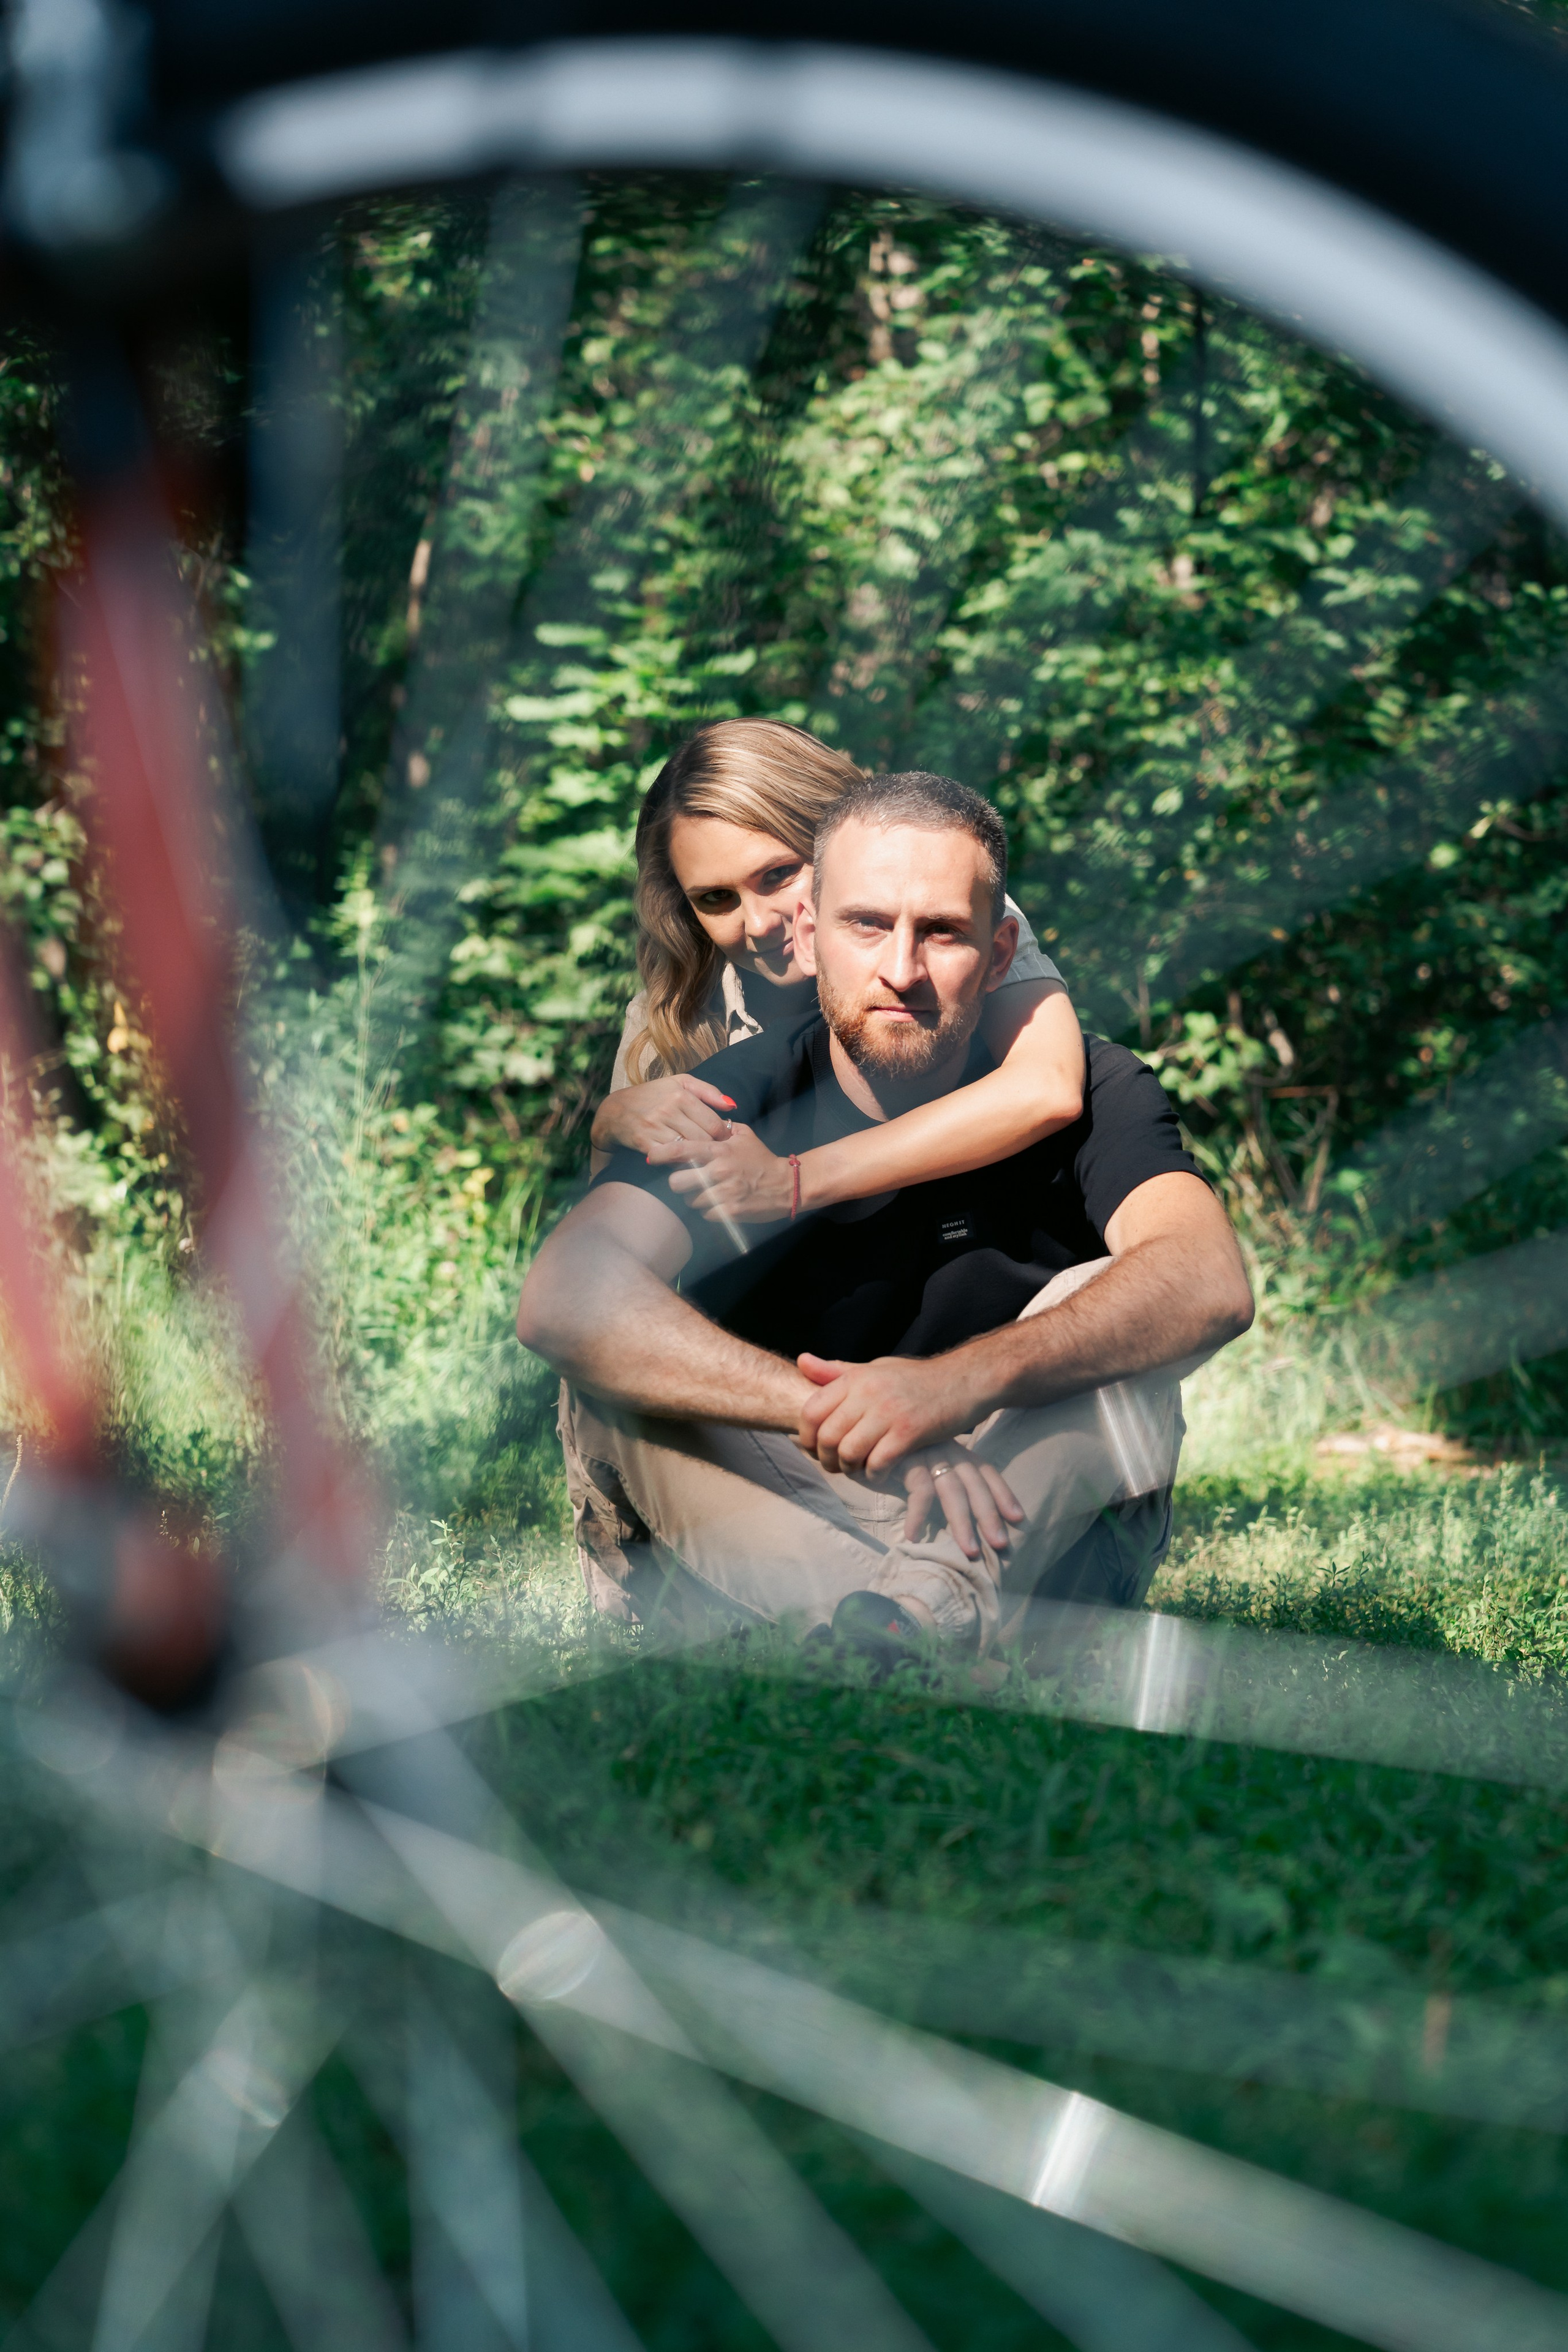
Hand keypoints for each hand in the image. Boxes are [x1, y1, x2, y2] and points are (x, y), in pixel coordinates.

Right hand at [591, 1075, 735, 1159]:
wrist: (615, 1110)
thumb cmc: (653, 1095)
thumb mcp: (680, 1083)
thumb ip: (708, 1092)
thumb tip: (732, 1106)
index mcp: (681, 1095)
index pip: (714, 1124)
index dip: (722, 1136)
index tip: (722, 1141)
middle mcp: (668, 1110)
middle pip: (704, 1140)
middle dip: (712, 1148)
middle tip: (714, 1153)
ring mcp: (655, 1127)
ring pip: (689, 1151)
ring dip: (697, 1157)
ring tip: (700, 1157)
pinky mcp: (644, 1143)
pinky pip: (670, 1159)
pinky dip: (679, 1162)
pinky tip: (682, 1160)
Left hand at [667, 1123, 794, 1222]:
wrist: (786, 1185)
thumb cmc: (762, 1159)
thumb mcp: (744, 1135)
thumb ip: (721, 1128)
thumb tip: (701, 1121)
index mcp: (720, 1151)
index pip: (682, 1150)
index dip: (661, 1153)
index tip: (651, 1157)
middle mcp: (719, 1171)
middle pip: (677, 1181)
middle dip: (679, 1183)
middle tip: (688, 1181)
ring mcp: (724, 1193)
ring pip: (690, 1200)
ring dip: (696, 1198)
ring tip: (711, 1192)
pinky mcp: (730, 1212)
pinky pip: (705, 1214)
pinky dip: (710, 1211)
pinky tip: (721, 1204)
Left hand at [796, 1350, 980, 1476]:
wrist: (962, 1382)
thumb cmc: (914, 1379)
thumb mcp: (874, 1368)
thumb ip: (838, 1371)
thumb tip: (801, 1361)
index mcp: (855, 1378)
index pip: (811, 1410)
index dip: (806, 1436)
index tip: (815, 1448)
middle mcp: (868, 1393)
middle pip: (828, 1437)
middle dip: (826, 1459)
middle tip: (836, 1466)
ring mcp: (889, 1413)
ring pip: (849, 1453)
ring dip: (850, 1470)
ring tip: (858, 1469)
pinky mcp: (909, 1433)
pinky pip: (878, 1463)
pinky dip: (874, 1474)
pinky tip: (881, 1472)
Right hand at [898, 1444, 1024, 1561]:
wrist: (865, 1437)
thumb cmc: (897, 1458)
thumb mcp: (928, 1467)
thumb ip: (946, 1485)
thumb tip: (966, 1521)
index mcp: (958, 1452)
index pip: (987, 1472)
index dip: (1004, 1494)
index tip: (1019, 1519)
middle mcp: (948, 1450)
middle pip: (975, 1484)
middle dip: (990, 1515)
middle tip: (1001, 1544)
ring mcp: (928, 1454)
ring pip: (953, 1491)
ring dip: (962, 1523)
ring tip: (969, 1552)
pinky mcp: (905, 1459)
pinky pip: (919, 1491)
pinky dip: (918, 1516)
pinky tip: (914, 1538)